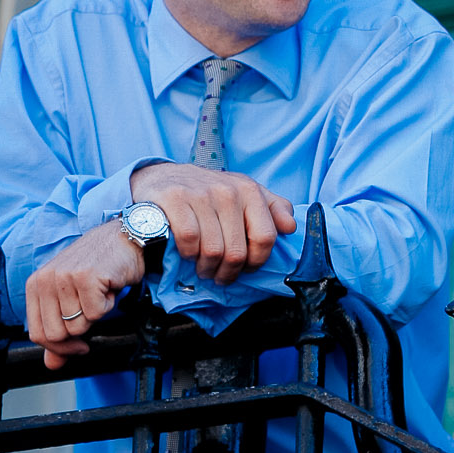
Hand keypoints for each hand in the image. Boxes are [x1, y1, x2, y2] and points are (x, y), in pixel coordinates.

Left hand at [26, 222, 144, 369]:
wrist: (124, 237)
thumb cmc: (98, 266)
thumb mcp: (71, 297)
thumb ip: (60, 331)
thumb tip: (52, 365)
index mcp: (36, 284)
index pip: (37, 334)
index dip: (59, 348)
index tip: (78, 345)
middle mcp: (46, 279)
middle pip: (57, 335)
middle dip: (80, 331)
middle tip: (92, 310)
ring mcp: (65, 277)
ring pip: (78, 326)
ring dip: (96, 314)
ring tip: (99, 291)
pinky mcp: (86, 277)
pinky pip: (96, 314)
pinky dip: (108, 305)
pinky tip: (108, 286)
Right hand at [130, 162, 296, 282]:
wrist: (162, 178)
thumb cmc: (209, 192)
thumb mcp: (244, 192)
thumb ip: (272, 208)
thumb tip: (291, 227)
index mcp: (249, 190)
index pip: (265, 237)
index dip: (257, 261)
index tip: (246, 268)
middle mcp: (228, 190)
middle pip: (237, 251)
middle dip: (229, 272)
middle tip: (220, 275)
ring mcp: (201, 194)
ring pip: (213, 250)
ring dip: (208, 268)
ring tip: (204, 268)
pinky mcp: (175, 199)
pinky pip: (190, 240)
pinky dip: (189, 255)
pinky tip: (188, 254)